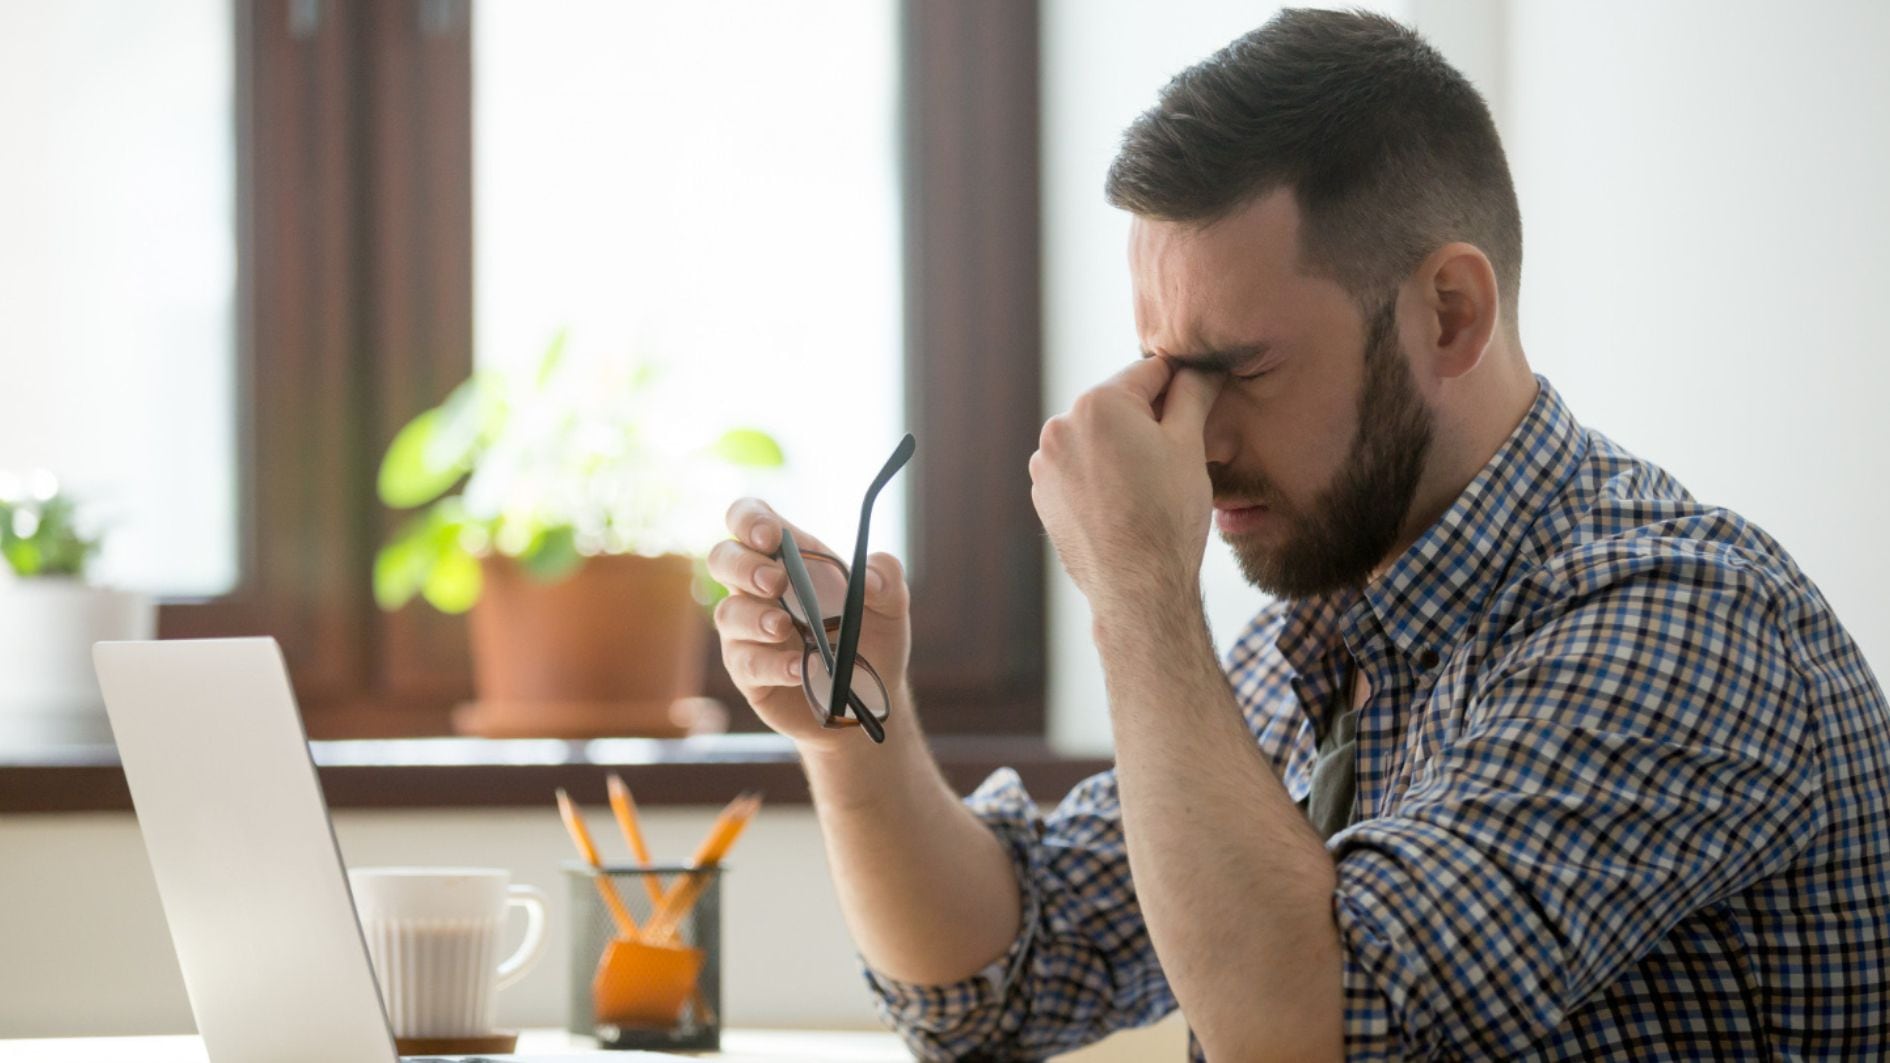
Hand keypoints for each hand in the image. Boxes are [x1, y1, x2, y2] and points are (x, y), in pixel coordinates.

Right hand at [708, 498, 913, 754]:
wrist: (869, 700)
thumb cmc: (871, 640)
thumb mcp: (891, 606)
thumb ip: (887, 579)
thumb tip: (869, 578)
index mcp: (790, 558)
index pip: (750, 519)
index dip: (750, 519)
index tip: (772, 536)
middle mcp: (759, 589)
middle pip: (723, 558)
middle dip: (743, 565)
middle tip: (776, 581)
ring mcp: (748, 631)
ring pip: (727, 613)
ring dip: (755, 617)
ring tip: (784, 627)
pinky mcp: (749, 672)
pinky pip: (746, 662)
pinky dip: (772, 664)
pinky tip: (799, 668)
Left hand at [1028, 357, 1223, 613]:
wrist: (1137, 587)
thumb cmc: (1168, 515)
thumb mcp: (1189, 445)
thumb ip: (1192, 394)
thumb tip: (1201, 366)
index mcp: (1097, 403)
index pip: (1149, 372)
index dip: (1180, 385)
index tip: (1198, 399)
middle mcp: (1060, 426)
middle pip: (1117, 406)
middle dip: (1146, 421)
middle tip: (1174, 457)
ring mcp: (1045, 463)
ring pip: (1096, 438)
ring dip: (1120, 448)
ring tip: (1148, 486)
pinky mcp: (1042, 494)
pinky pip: (1077, 469)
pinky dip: (1099, 476)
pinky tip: (1123, 503)